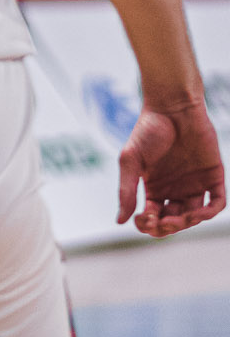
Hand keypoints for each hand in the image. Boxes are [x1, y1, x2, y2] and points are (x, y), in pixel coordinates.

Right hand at [117, 99, 224, 236]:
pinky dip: (209, 212)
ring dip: (188, 223)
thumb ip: (126, 191)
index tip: (143, 218)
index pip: (152, 218)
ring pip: (194, 216)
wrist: (173, 108)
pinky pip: (217, 202)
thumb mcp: (130, 162)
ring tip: (180, 218)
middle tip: (162, 222)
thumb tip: (120, 221)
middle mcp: (175, 190)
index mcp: (154, 188)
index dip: (147, 225)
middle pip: (173, 221)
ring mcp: (195, 185)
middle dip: (167, 228)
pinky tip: (199, 213)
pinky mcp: (213, 177)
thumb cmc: (147, 131)